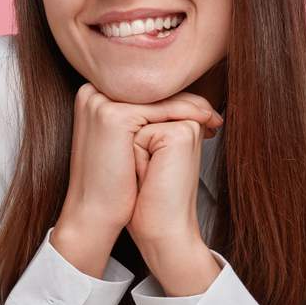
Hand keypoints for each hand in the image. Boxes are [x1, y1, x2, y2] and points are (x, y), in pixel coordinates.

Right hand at [49, 85, 219, 278]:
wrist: (93, 214)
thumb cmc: (111, 183)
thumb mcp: (122, 142)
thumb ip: (137, 118)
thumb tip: (170, 103)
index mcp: (91, 95)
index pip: (143, 90)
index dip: (175, 99)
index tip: (202, 112)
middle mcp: (91, 92)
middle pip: (151, 90)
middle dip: (186, 101)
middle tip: (214, 116)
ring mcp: (100, 102)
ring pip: (158, 97)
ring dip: (192, 106)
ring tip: (214, 119)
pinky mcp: (113, 115)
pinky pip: (160, 109)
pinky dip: (187, 113)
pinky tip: (205, 121)